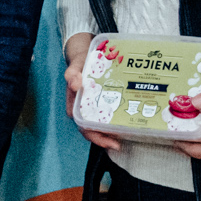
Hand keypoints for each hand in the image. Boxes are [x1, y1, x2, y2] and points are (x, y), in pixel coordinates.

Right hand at [62, 33, 120, 151]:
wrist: (84, 57)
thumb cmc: (79, 63)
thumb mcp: (75, 66)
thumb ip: (72, 74)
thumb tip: (75, 84)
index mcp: (75, 106)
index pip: (84, 127)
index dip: (97, 137)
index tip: (111, 141)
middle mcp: (83, 110)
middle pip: (93, 131)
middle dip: (105, 140)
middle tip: (120, 144)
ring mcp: (92, 108)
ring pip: (100, 126)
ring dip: (111, 133)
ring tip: (127, 136)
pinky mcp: (101, 104)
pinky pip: (107, 116)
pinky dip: (115, 121)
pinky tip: (127, 121)